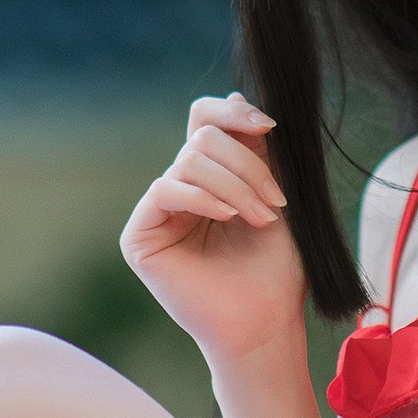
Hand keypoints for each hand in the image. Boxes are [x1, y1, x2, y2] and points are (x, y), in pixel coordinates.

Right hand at [120, 94, 307, 367]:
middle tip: (277, 203)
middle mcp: (181, 188)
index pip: (205, 120)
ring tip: (262, 219)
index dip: (232, 113)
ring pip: (189, 160)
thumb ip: (258, 150)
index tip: (269, 126)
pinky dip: (203, 198)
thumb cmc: (277, 269)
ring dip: (236, 186)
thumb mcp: (275, 194)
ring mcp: (159, 211)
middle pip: (203, 137)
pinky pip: (165, 189)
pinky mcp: (141, 236)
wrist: (266, 323)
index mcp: (211, 176)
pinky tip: (228, 218)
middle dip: (248, 164)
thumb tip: (237, 95)